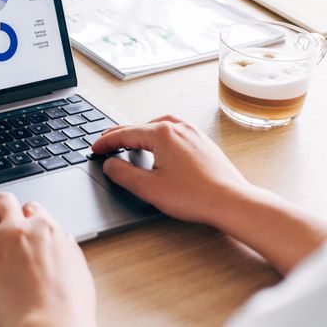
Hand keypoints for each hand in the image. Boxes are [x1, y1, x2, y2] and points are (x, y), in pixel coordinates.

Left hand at [0, 193, 96, 326]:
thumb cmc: (68, 308)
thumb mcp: (77, 268)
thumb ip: (64, 248)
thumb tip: (60, 240)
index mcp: (46, 230)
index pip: (30, 207)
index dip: (25, 217)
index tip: (23, 227)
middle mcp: (19, 231)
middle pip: (3, 200)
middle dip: (1, 210)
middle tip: (0, 224)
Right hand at [91, 116, 250, 226]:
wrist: (232, 202)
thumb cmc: (195, 196)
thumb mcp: (148, 188)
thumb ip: (123, 174)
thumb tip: (110, 164)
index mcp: (161, 134)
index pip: (125, 134)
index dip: (106, 142)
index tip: (95, 148)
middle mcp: (177, 127)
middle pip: (140, 127)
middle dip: (120, 135)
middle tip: (105, 142)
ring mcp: (193, 133)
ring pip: (158, 126)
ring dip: (140, 131)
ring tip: (129, 140)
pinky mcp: (203, 142)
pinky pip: (174, 131)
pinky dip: (158, 134)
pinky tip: (157, 145)